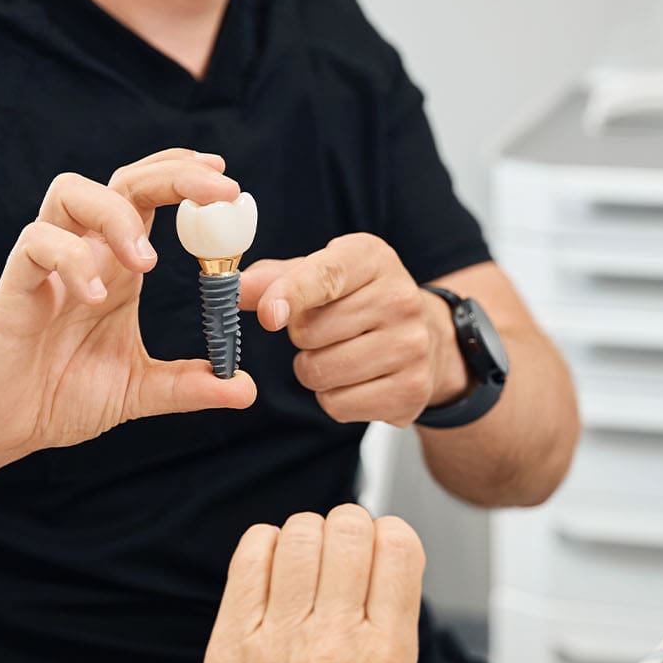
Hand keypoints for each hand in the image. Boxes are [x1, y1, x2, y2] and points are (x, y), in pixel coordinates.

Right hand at [0, 149, 256, 474]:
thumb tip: (245, 389)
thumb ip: (189, 385)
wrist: (0, 430)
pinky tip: (95, 296)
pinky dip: (71, 259)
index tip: (227, 182)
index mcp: (118, 268)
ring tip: (147, 261)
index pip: (149, 197)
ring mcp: (47, 264)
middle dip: (172, 176)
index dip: (184, 178)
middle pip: (123, 181)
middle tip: (219, 192)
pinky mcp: (14, 286)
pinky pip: (36, 244)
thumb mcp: (138, 391)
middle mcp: (85, 253)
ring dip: (117, 213)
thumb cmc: (60, 398)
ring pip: (71, 192)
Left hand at [194, 506, 424, 662]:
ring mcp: (278, 639)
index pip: (399, 545)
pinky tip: (271, 573)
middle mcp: (335, 642)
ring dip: (305, 538)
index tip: (377, 551)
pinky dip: (264, 548)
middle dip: (348, 530)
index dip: (388, 536)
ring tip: (303, 570)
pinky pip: (251, 554)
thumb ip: (386, 623)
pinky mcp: (231, 641)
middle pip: (349, 528)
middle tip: (338, 557)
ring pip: (300, 532)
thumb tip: (377, 554)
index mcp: (387, 656)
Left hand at [240, 234, 466, 427]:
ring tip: (340, 353)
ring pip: (322, 372)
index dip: (291, 295)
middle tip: (326, 330)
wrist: (427, 337)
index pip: (326, 276)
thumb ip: (274, 279)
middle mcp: (400, 298)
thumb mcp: (320, 274)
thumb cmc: (357, 300)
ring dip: (314, 369)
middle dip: (302, 337)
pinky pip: (339, 404)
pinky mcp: (413, 389)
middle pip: (311, 332)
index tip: (269, 316)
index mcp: (371, 258)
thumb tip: (236, 289)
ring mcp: (412, 346)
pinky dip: (334, 398)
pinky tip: (356, 379)